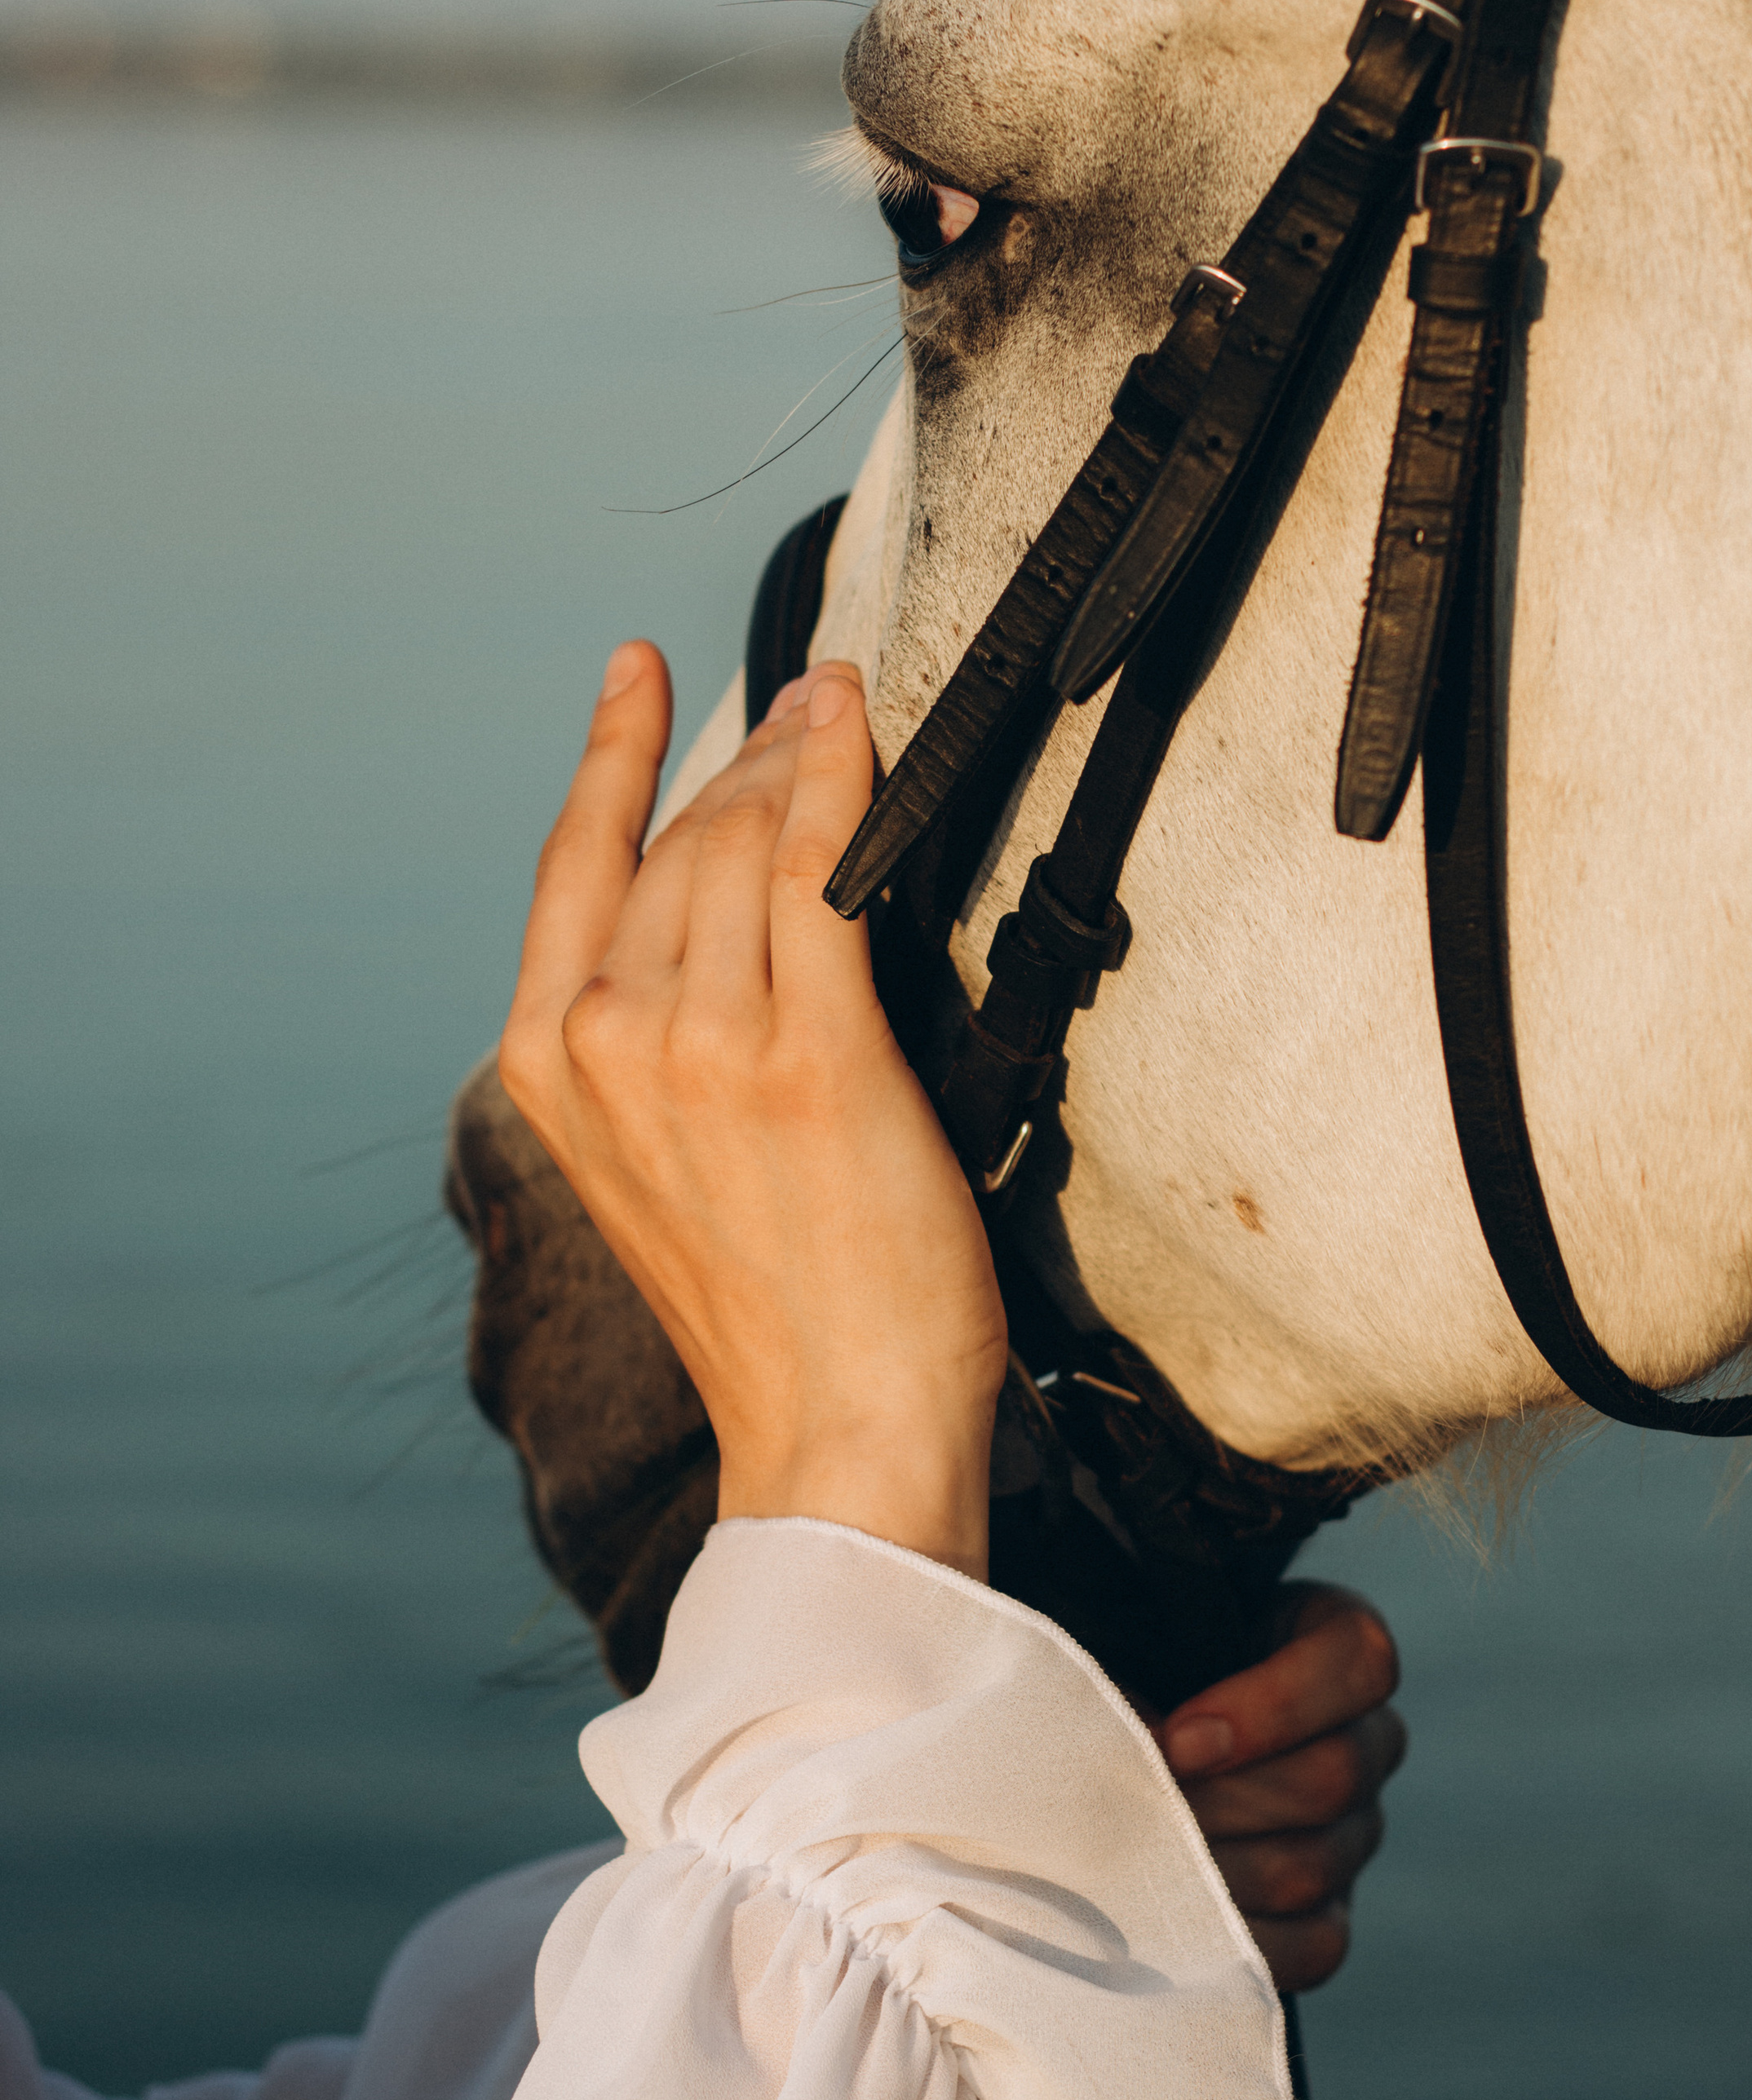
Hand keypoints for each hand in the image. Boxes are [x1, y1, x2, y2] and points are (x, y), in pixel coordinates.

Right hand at [499, 647, 1006, 1577]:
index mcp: (548, 1068)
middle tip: (808, 711)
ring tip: (840, 718)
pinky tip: (854, 732)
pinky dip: (839, 783)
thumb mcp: (658, 1164)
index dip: (610, 753)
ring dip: (797, 761)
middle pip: (677, 844)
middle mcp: (606, 1043)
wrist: (837, 1426)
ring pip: (745, 847)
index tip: (634, 673)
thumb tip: (720, 913)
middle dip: (745, 761)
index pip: (572, 864)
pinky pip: (819, 874)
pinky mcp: (811, 1055)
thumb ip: (655, 1043)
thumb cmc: (776, 1307)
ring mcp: (701, 1045)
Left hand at [1155, 1586, 1404, 1991]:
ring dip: (1215, 1871)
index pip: (1362, 1663)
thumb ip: (1138, 1654)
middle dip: (1222, 1800)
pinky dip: (1239, 1941)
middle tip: (1139, 1809)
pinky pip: (1315, 1944)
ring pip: (1315, 1864)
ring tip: (1138, 1862)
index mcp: (1337, 1643)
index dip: (1276, 1707)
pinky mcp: (1326, 1914)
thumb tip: (1126, 1733)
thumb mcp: (1137, 1628)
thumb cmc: (1126, 1662)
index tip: (1178, 1739)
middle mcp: (1367, 1739)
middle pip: (1336, 1777)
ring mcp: (1354, 1833)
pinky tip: (1173, 1925)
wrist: (1112, 1739)